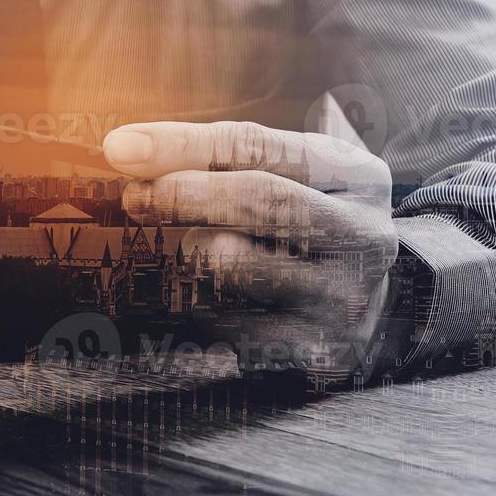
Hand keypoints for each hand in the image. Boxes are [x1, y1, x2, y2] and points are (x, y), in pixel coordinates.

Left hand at [102, 121, 400, 385]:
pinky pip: (228, 322)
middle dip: (183, 194)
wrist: (373, 307)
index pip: (262, 147)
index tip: (122, 148)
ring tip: (197, 247)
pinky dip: (204, 303)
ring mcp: (344, 298)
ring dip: (195, 252)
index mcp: (359, 176)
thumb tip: (128, 150)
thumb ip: (228, 154)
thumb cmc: (311, 221)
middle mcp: (363, 236)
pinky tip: (215, 296)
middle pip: (261, 202)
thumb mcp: (296, 174)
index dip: (185, 144)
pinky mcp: (317, 351)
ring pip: (237, 266)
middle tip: (134, 196)